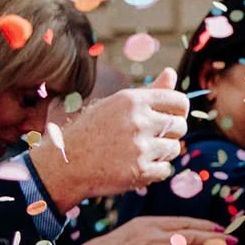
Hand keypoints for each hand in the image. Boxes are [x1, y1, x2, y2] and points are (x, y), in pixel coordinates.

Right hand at [25, 70, 189, 208]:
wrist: (64, 164)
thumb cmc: (91, 131)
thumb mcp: (114, 105)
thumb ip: (149, 92)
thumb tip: (171, 73)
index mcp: (132, 100)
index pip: (180, 101)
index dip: (179, 111)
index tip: (170, 117)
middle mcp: (138, 121)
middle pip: (180, 126)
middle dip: (170, 133)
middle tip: (148, 137)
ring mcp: (140, 147)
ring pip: (174, 148)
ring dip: (162, 152)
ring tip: (138, 151)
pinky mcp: (141, 171)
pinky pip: (166, 169)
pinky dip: (154, 170)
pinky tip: (134, 165)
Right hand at [79, 216, 231, 244]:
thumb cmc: (117, 244)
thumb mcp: (137, 227)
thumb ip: (160, 228)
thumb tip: (186, 231)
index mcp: (151, 223)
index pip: (184, 222)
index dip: (205, 225)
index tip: (220, 228)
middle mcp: (154, 236)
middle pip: (190, 236)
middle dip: (214, 238)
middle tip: (232, 240)